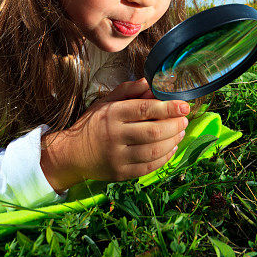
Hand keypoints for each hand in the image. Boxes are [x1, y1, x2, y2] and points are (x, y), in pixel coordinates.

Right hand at [40, 78, 188, 190]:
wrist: (71, 154)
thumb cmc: (93, 124)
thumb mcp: (106, 102)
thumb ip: (128, 91)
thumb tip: (150, 82)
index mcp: (112, 114)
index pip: (145, 109)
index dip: (168, 107)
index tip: (184, 105)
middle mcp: (114, 136)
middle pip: (153, 131)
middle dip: (175, 125)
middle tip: (184, 119)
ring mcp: (118, 157)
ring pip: (154, 151)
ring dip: (173, 141)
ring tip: (180, 132)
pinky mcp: (121, 173)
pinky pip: (149, 167)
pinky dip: (165, 157)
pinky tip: (171, 148)